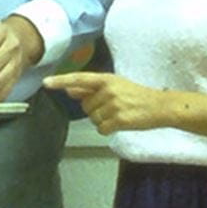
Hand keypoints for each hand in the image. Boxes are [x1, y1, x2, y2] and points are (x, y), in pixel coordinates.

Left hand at [42, 72, 166, 133]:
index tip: (46, 83)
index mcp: (106, 79)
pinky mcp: (119, 120)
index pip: (79, 78)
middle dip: (95, 109)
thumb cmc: (136, 96)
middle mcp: (108, 90)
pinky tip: (120, 122)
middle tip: (113, 107)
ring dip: (103, 120)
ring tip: (119, 113)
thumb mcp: (114, 86)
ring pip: (93, 119)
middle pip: (85, 106)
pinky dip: (109, 129)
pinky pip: (101, 129)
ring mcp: (114, 105)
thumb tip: (70, 90)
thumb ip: (91, 88)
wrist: (159, 106)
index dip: (61, 81)